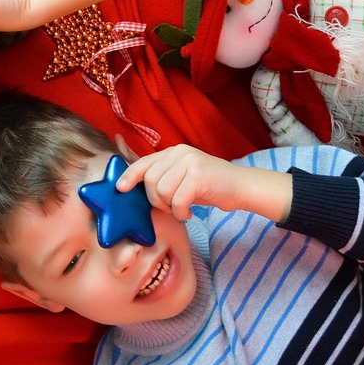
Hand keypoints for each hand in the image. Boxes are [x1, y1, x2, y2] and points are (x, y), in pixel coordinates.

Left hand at [113, 135, 291, 223]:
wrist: (242, 187)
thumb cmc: (210, 186)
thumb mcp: (184, 176)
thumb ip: (164, 177)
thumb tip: (137, 189)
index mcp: (174, 152)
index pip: (144, 162)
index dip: (130, 176)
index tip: (121, 188)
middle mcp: (180, 153)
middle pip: (151, 180)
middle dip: (156, 200)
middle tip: (169, 208)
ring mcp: (190, 162)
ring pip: (162, 191)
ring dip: (169, 207)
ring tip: (181, 209)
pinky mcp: (199, 176)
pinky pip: (177, 201)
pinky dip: (181, 212)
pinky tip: (190, 212)